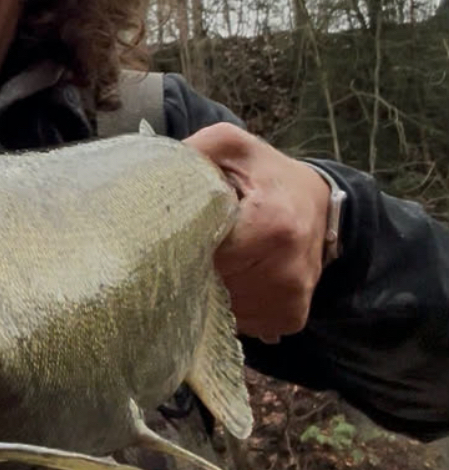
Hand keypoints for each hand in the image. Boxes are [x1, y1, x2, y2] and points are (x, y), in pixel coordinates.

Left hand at [186, 123, 331, 342]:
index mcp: (272, 225)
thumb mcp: (232, 147)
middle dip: (190, 269)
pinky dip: (229, 303)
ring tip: (216, 259)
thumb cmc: (267, 174)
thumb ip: (194, 155)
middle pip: (210, 287)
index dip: (180, 245)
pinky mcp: (290, 318)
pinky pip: (241, 322)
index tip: (171, 235)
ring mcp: (289, 300)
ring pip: (222, 310)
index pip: (203, 253)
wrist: (318, 202)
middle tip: (190, 246)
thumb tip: (151, 177)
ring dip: (208, 290)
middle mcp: (286, 272)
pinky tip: (234, 277)